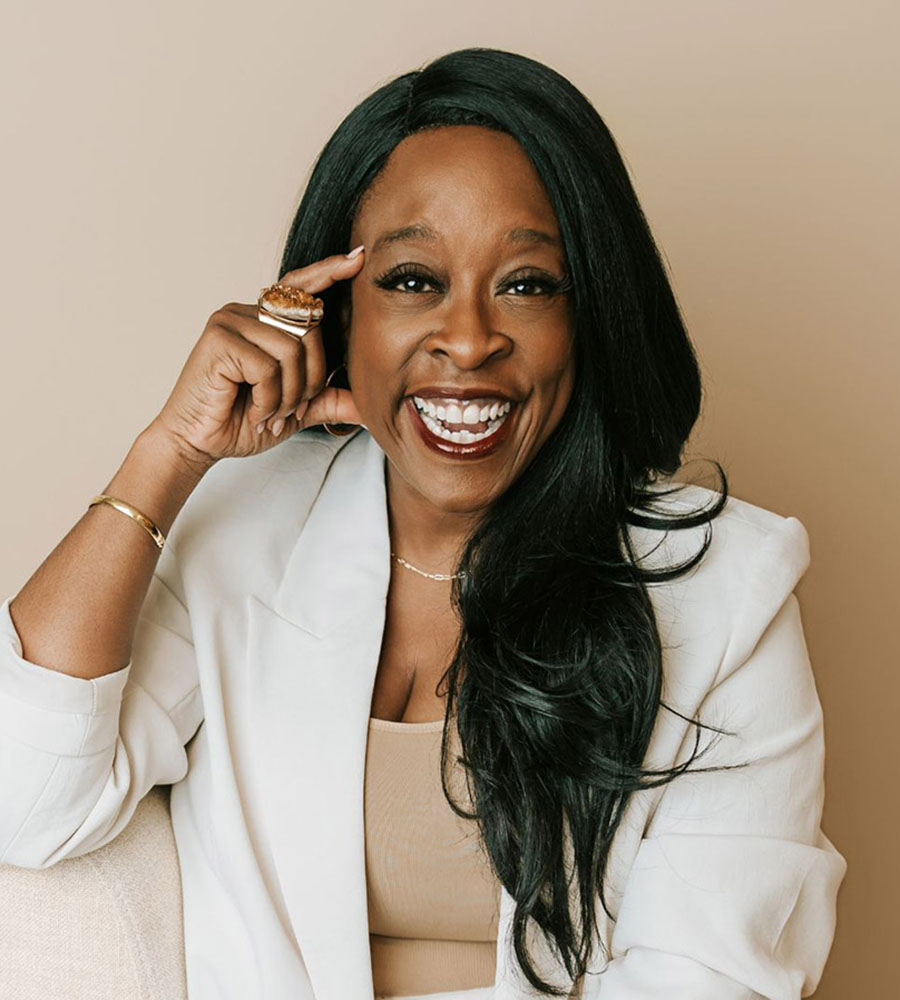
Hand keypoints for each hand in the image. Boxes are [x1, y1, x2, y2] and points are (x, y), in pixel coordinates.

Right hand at [149, 248, 364, 467]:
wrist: (198, 444)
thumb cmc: (241, 422)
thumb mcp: (297, 410)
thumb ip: (330, 400)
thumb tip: (370, 406)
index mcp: (266, 321)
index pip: (302, 287)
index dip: (329, 272)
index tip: (359, 259)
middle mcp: (248, 312)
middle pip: (310, 328)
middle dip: (311, 379)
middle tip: (291, 410)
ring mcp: (231, 320)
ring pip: (291, 350)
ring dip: (289, 394)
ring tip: (272, 414)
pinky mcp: (219, 338)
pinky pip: (267, 367)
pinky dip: (269, 399)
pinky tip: (256, 413)